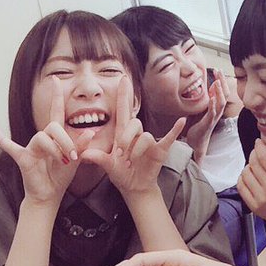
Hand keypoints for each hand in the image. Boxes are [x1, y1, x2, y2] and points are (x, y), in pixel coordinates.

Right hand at [0, 76, 93, 205]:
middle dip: (65, 141)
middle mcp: (43, 137)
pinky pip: (8, 145)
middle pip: (53, 127)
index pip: (57, 111)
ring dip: (55, 149)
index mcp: (56, 135)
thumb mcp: (77, 159)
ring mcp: (31, 146)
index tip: (56, 79)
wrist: (50, 194)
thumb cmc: (62, 174)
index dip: (57, 95)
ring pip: (41, 137)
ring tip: (63, 161)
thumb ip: (82, 145)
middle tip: (73, 157)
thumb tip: (90, 131)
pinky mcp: (23, 157)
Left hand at [81, 76, 185, 199]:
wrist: (135, 187)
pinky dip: (175, 130)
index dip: (123, 95)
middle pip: (134, 123)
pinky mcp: (160, 149)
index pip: (123, 110)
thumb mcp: (108, 167)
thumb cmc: (121, 174)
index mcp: (123, 134)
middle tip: (121, 152)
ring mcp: (149, 141)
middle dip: (127, 137)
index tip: (123, 78)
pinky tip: (181, 121)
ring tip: (132, 161)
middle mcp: (137, 134)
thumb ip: (99, 159)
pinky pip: (169, 137)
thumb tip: (84, 155)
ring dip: (138, 149)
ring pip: (145, 136)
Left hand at [185, 70, 228, 163]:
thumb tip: (210, 86)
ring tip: (217, 82)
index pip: (222, 91)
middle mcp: (218, 111)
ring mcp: (214, 117)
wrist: (196, 141)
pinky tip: (211, 98)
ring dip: (219, 92)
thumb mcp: (203, 108)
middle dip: (222, 82)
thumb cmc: (198, 124)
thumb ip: (208, 98)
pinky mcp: (208, 123)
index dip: (221, 80)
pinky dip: (212, 105)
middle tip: (219, 72)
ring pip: (221, 103)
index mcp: (216, 106)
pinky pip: (212, 113)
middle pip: (225, 94)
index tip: (218, 70)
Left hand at [238, 139, 265, 243]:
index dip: (260, 147)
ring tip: (256, 165)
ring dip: (249, 165)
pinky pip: (241, 186)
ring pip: (245, 173)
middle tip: (257, 151)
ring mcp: (260, 199)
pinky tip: (250, 176)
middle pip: (254, 163)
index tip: (259, 142)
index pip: (265, 158)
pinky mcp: (253, 206)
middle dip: (254, 153)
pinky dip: (243, 177)